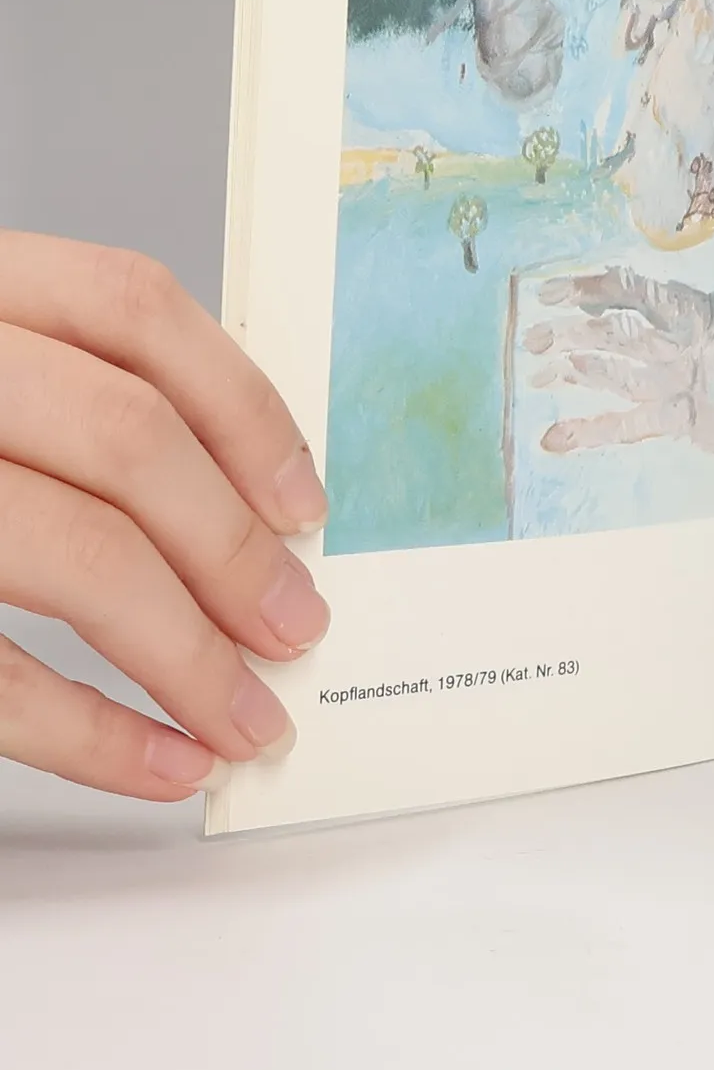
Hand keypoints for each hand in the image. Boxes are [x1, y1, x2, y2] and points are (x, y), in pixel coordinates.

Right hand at [0, 234, 327, 800]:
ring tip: (247, 716)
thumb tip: (229, 489)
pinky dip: (86, 732)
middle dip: (232, 547)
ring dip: (183, 653)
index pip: (134, 308)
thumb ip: (55, 385)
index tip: (302, 500)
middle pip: (125, 440)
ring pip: (71, 552)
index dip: (241, 406)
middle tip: (295, 625)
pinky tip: (155, 760)